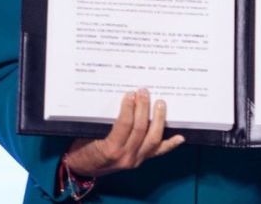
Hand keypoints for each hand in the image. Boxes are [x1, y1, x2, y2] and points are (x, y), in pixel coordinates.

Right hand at [63, 88, 185, 177]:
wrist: (81, 168)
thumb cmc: (82, 148)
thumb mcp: (87, 134)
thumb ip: (103, 121)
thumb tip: (122, 99)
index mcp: (110, 149)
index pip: (124, 125)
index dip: (129, 108)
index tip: (130, 94)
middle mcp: (126, 157)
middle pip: (140, 129)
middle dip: (143, 108)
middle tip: (144, 92)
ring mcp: (135, 160)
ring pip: (153, 139)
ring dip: (158, 119)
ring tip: (160, 103)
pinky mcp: (141, 160)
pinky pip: (158, 152)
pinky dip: (170, 144)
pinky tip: (180, 136)